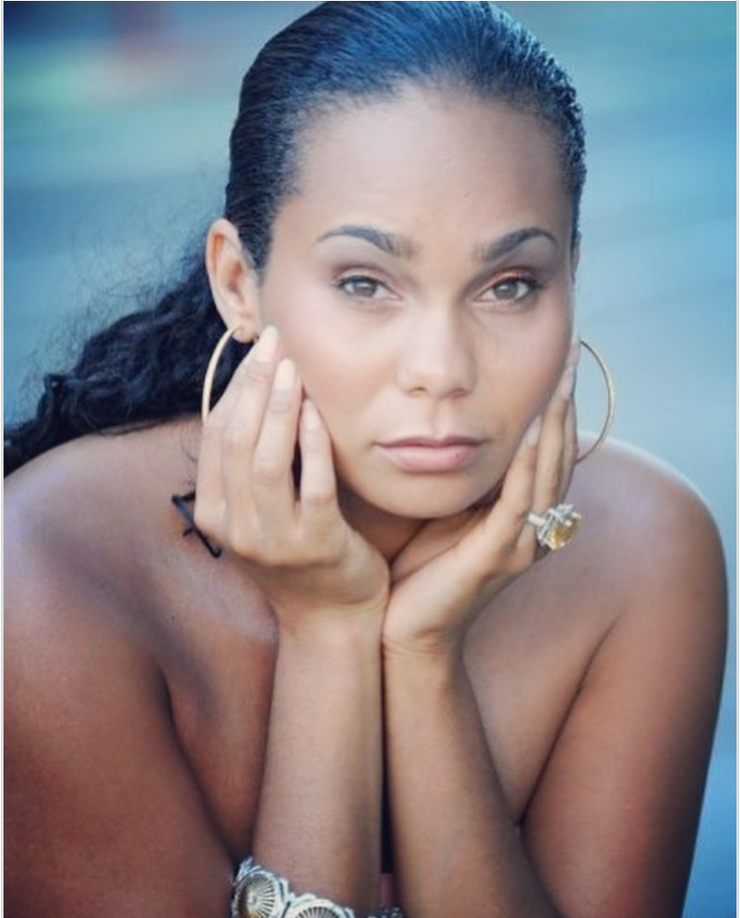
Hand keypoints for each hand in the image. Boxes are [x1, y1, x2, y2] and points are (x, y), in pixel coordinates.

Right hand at [194, 328, 388, 629]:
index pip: (215, 437)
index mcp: (213, 515)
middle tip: (275, 343)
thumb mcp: (257, 511)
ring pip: (267, 462)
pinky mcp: (318, 545)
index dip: (235, 388)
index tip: (257, 351)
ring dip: (279, 408)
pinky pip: (312, 486)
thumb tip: (251, 392)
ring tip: (294, 368)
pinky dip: (312, 445)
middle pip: (236, 441)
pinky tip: (317, 412)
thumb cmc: (297, 553)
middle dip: (254, 385)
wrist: (331, 617)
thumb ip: (247, 464)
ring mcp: (274, 541)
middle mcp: (235, 529)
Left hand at [382, 346, 578, 655]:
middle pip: (559, 460)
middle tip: (568, 362)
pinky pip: (519, 503)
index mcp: (521, 520)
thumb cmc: (422, 574)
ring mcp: (519, 546)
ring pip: (547, 477)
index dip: (555, 415)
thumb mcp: (448, 516)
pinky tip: (532, 432)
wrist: (408, 632)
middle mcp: (531, 531)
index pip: (548, 458)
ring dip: (555, 428)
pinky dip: (529, 466)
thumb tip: (455, 436)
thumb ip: (465, 484)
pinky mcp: (496, 557)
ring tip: (559, 383)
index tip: (554, 369)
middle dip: (564, 410)